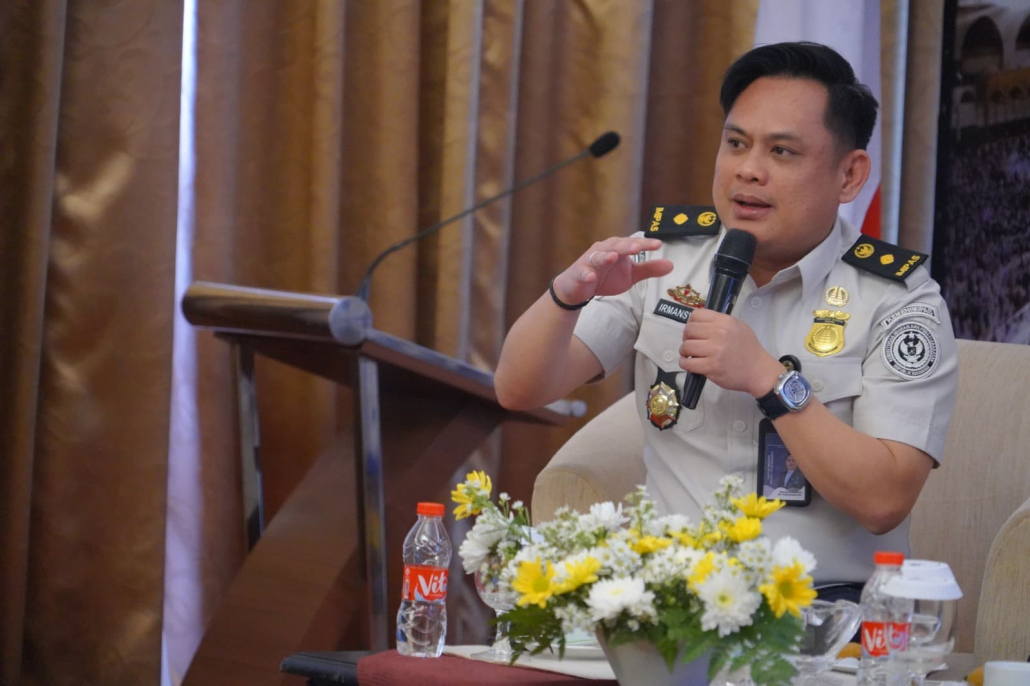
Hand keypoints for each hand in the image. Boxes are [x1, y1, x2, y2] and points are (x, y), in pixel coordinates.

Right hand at [551, 237, 672, 303]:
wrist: (577, 287)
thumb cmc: (604, 276)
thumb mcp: (630, 274)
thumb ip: (648, 269)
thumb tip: (671, 264)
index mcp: (618, 248)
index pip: (633, 244)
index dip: (645, 244)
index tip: (658, 245)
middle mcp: (604, 250)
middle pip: (616, 246)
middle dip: (626, 246)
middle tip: (638, 247)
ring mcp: (590, 261)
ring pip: (598, 256)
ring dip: (606, 256)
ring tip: (614, 257)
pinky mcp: (579, 273)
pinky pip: (583, 272)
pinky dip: (587, 273)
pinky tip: (591, 276)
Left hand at [678, 308, 784, 396]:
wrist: (758, 370)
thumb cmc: (748, 348)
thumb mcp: (738, 326)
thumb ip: (719, 322)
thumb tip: (697, 323)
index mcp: (725, 321)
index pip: (696, 315)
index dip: (691, 323)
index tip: (694, 331)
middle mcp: (719, 333)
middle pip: (689, 330)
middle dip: (687, 338)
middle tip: (692, 344)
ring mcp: (715, 350)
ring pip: (686, 346)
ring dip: (684, 351)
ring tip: (690, 355)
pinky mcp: (711, 367)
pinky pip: (687, 363)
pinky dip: (685, 363)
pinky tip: (690, 363)